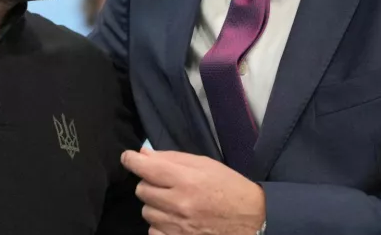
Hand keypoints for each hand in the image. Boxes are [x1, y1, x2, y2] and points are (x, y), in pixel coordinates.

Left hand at [121, 147, 265, 234]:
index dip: (131, 160)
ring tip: (173, 202)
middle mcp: (179, 203)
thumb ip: (173, 158)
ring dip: (155, 205)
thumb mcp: (205, 164)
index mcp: (186, 179)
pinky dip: (160, 225)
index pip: (145, 168)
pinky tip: (174, 219)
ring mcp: (178, 226)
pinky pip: (153, 231)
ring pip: (146, 211)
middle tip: (166, 183)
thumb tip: (144, 154)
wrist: (252, 219)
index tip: (129, 158)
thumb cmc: (229, 187)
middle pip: (142, 190)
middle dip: (150, 183)